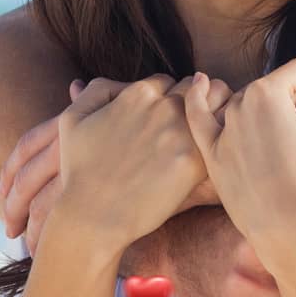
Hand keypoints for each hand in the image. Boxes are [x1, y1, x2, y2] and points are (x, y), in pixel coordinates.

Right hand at [0, 74, 229, 251]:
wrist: (93, 215)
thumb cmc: (80, 171)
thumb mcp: (72, 120)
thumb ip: (95, 91)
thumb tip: (114, 83)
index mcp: (138, 93)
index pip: (169, 81)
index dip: (171, 96)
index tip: (172, 114)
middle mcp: (163, 106)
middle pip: (196, 87)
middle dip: (197, 99)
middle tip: (198, 121)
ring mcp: (180, 132)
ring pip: (216, 103)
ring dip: (216, 111)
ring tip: (212, 130)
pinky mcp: (194, 160)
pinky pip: (220, 136)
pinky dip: (222, 137)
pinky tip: (217, 151)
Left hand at [183, 45, 295, 254]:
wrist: (287, 227)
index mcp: (269, 94)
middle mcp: (240, 106)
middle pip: (274, 91)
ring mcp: (223, 130)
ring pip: (244, 104)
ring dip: (264, 101)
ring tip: (283, 102)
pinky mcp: (211, 154)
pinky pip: (198, 120)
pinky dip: (196, 99)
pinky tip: (198, 82)